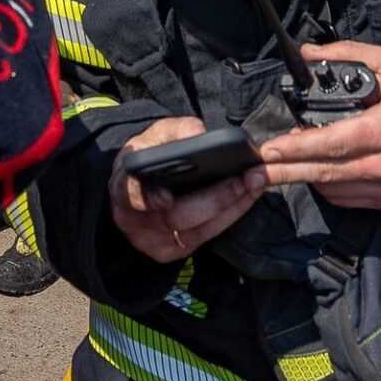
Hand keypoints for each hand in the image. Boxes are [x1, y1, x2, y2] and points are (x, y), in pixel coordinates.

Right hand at [110, 118, 266, 263]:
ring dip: (233, 206)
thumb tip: (198, 134)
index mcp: (123, 187)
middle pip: (176, 216)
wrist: (140, 185)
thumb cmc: (149, 157)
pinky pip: (206, 235)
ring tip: (257, 183)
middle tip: (249, 177)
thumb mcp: (155, 136)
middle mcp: (134, 220)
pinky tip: (247, 197)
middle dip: (217, 197)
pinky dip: (230, 215)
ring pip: (197, 230)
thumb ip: (176, 129)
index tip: (166, 199)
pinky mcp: (172, 251)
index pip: (129, 195)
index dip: (145, 199)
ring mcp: (153, 241)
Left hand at [257, 41, 380, 209]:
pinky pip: (346, 198)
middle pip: (325, 172)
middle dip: (285, 172)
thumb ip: (349, 53)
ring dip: (303, 176)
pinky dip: (326, 185)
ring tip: (280, 165)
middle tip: (255, 172)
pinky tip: (313, 171)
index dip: (298, 149)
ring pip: (332, 187)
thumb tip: (309, 53)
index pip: (334, 143)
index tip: (271, 149)